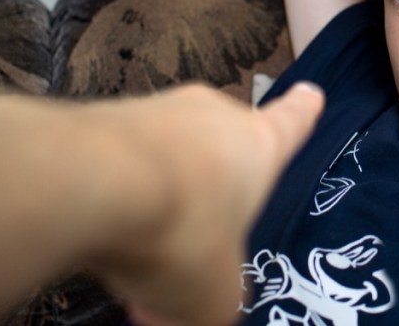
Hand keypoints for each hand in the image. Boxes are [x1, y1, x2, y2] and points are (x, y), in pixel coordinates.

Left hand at [94, 83, 324, 325]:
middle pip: (222, 142)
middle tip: (198, 233)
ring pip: (166, 154)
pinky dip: (115, 191)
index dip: (301, 112)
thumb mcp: (214, 292)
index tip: (308, 94)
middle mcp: (211, 115)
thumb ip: (219, 296)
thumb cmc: (183, 228)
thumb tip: (206, 305)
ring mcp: (154, 110)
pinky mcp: (99, 116)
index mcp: (259, 145)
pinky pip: (117, 159)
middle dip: (212, 183)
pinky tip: (100, 232)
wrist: (89, 183)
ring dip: (160, 192)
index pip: (291, 122)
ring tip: (141, 247)